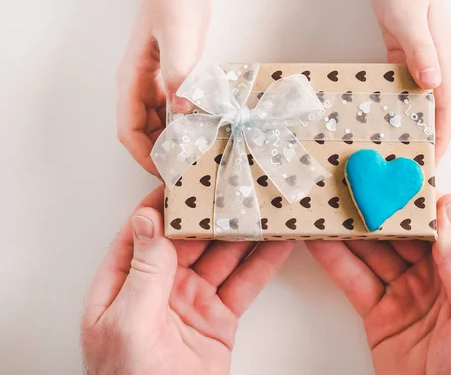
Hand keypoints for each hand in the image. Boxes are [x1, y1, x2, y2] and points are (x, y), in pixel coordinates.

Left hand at [81, 188, 293, 374]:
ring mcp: (192, 301)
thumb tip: (147, 218)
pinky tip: (278, 243)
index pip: (144, 231)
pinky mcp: (220, 319)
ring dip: (244, 232)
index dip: (165, 201)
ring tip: (266, 205)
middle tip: (239, 183)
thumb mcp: (129, 324)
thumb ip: (144, 271)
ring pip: (222, 256)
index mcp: (125, 285)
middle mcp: (159, 288)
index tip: (188, 173)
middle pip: (190, 238)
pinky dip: (263, 263)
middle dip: (215, 212)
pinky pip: (243, 284)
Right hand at [117, 0, 209, 174]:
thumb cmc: (173, 5)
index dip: (142, 155)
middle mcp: (138, 86)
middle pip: (143, 132)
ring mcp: (152, 83)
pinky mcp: (168, 79)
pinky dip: (182, 124)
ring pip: (157, 123)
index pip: (128, 130)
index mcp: (132, 81)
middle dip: (159, 154)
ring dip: (172, 141)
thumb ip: (178, 74)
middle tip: (186, 170)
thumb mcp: (178, 39)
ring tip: (196, 156)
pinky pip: (171, 110)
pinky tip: (202, 130)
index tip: (163, 173)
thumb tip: (181, 111)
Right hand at [307, 195, 450, 374]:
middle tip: (348, 183)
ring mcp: (408, 295)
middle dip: (376, 210)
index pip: (443, 223)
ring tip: (326, 204)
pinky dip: (336, 261)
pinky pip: (356, 281)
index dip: (415, 199)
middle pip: (403, 234)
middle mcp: (440, 278)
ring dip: (350, 230)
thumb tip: (450, 204)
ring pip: (375, 253)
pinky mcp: (381, 315)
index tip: (389, 174)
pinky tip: (318, 241)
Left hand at [370, 0, 450, 162]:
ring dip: (412, 123)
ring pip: (418, 99)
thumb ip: (421, 51)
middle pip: (436, 108)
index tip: (435, 159)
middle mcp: (435, 62)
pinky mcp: (403, 54)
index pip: (447, 105)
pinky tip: (386, 117)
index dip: (443, 134)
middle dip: (429, 135)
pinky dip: (396, 103)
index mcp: (443, 57)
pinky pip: (401, 85)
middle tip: (413, 160)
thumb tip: (432, 84)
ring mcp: (419, 59)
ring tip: (398, 146)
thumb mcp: (410, 18)